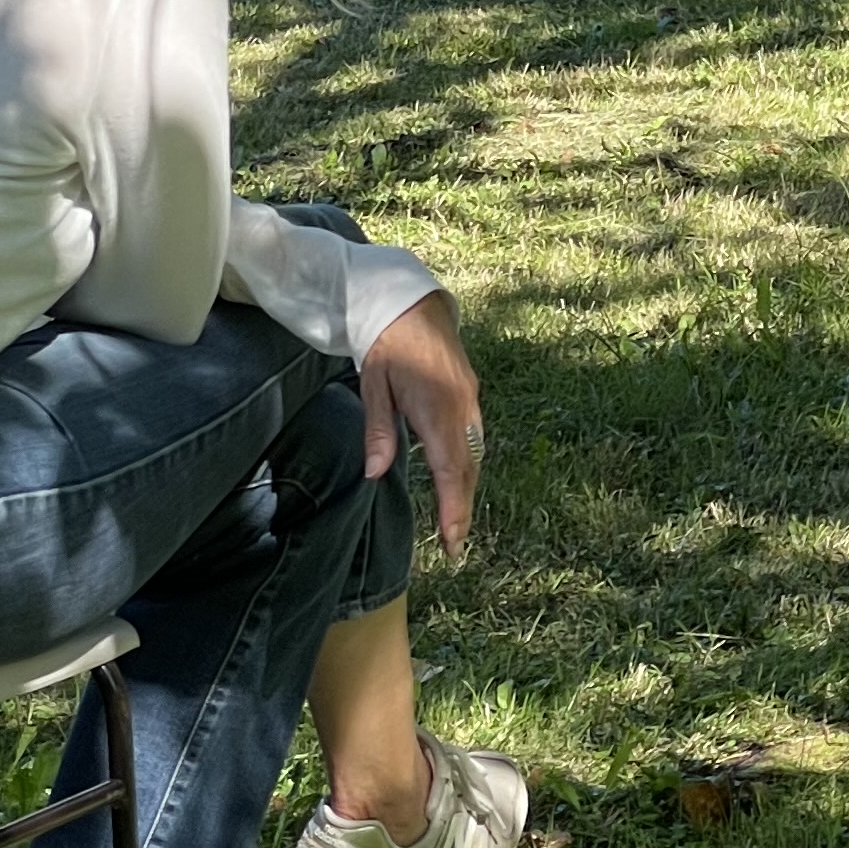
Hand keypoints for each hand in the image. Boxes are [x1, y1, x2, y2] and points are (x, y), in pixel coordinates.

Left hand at [358, 291, 482, 558]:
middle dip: (462, 508)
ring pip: (474, 454)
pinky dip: (467, 465)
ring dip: (466, 488)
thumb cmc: (387, 343)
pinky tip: (457, 479)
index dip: (453, 507)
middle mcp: (462, 406)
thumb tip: (375, 473)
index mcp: (437, 406)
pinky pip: (474, 438)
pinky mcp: (470, 393)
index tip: (453, 540)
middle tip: (456, 545)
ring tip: (456, 521)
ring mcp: (471, 399)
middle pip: (468, 468)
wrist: (412, 302)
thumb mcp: (374, 384)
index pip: (449, 469)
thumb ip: (379, 430)